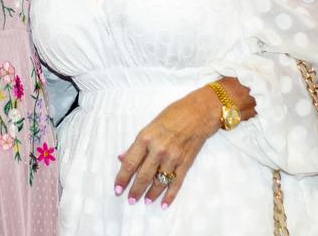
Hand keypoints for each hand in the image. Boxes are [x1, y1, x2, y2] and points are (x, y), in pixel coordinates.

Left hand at [113, 87, 216, 208]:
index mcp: (145, 138)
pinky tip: (164, 204)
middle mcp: (158, 149)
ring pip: (159, 182)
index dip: (122, 178)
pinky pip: (176, 183)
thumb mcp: (150, 126)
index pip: (130, 163)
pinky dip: (170, 195)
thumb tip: (122, 158)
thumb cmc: (173, 115)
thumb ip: (136, 145)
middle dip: (135, 191)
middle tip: (130, 200)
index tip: (117, 189)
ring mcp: (173, 158)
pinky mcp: (185, 163)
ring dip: (151, 194)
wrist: (199, 112)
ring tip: (145, 201)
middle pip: (143, 176)